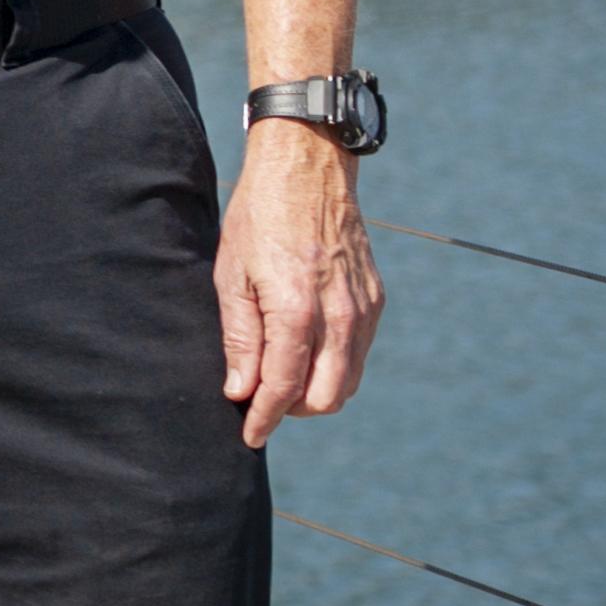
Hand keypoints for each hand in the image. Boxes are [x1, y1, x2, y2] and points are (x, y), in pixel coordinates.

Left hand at [216, 120, 382, 447]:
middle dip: (292, 411)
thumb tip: (240, 390)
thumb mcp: (230, 273)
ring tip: (279, 380)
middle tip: (260, 402)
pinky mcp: (375, 301)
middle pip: (325, 399)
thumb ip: (239, 336)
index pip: (285, 388)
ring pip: (347, 383)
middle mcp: (340, 316)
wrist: (307, 170)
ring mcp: (363, 309)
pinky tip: (305, 353)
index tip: (249, 436)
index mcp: (298, 310)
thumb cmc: (258, 217)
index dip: (264, 418)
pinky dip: (333, 368)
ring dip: (314, 393)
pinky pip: (358, 355)